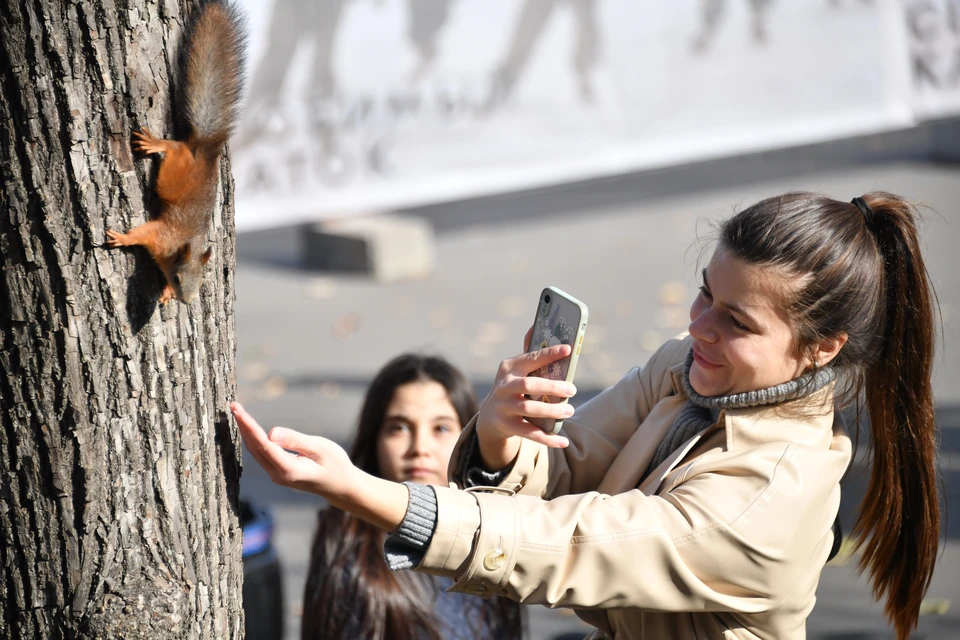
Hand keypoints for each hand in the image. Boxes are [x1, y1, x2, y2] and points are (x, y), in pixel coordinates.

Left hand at [231, 402, 356, 504]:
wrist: (341, 486)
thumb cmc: (336, 464)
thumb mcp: (321, 448)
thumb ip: (296, 440)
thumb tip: (271, 432)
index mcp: (288, 470)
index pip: (263, 444)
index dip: (249, 426)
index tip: (238, 410)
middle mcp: (278, 475)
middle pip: (255, 448)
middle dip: (243, 426)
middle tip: (233, 406)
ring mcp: (277, 476)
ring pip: (256, 452)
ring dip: (246, 432)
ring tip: (237, 413)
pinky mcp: (279, 473)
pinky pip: (262, 455)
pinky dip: (254, 440)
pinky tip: (248, 429)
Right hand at [475, 335, 576, 467]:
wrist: (490, 416)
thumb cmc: (512, 386)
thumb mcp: (517, 369)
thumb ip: (530, 353)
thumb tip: (538, 326)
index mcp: (509, 367)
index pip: (531, 358)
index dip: (549, 354)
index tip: (568, 349)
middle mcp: (504, 386)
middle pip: (528, 385)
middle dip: (551, 387)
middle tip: (572, 390)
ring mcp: (503, 407)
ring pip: (528, 409)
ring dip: (551, 411)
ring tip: (569, 411)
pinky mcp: (506, 426)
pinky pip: (529, 433)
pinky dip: (547, 438)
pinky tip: (563, 441)